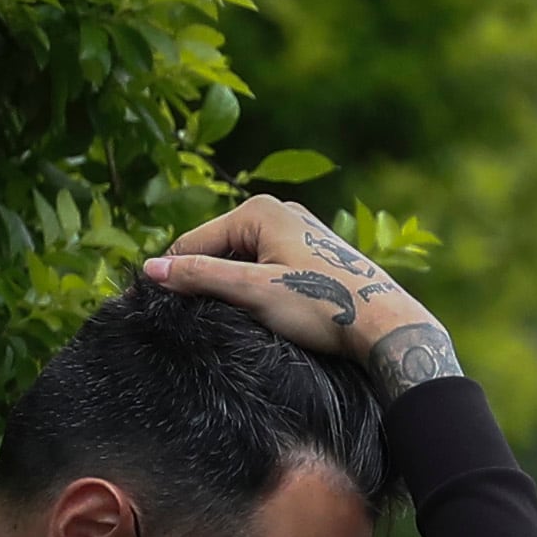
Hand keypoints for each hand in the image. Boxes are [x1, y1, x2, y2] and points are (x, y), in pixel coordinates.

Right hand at [144, 196, 461, 400]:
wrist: (386, 326)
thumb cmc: (322, 305)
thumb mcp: (253, 292)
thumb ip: (201, 277)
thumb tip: (149, 269)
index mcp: (260, 210)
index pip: (193, 242)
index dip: (176, 277)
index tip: (160, 311)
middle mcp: (279, 210)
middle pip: (218, 249)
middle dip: (207, 281)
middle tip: (203, 321)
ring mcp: (298, 230)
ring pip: (242, 260)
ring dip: (232, 287)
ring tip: (236, 320)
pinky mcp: (312, 253)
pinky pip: (266, 266)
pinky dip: (256, 287)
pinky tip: (263, 313)